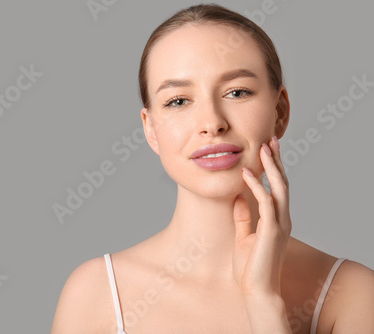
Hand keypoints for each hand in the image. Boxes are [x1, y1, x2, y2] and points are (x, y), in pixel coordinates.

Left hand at [232, 136, 291, 297]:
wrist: (256, 290)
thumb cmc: (250, 267)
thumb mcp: (243, 235)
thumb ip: (243, 217)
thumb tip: (238, 198)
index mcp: (277, 220)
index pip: (278, 188)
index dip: (274, 168)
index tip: (266, 149)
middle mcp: (282, 219)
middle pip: (283, 183)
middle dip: (277, 160)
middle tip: (270, 140)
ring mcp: (280, 225)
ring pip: (280, 188)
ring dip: (272, 167)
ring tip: (263, 147)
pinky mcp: (272, 231)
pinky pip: (266, 202)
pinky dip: (258, 186)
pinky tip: (247, 174)